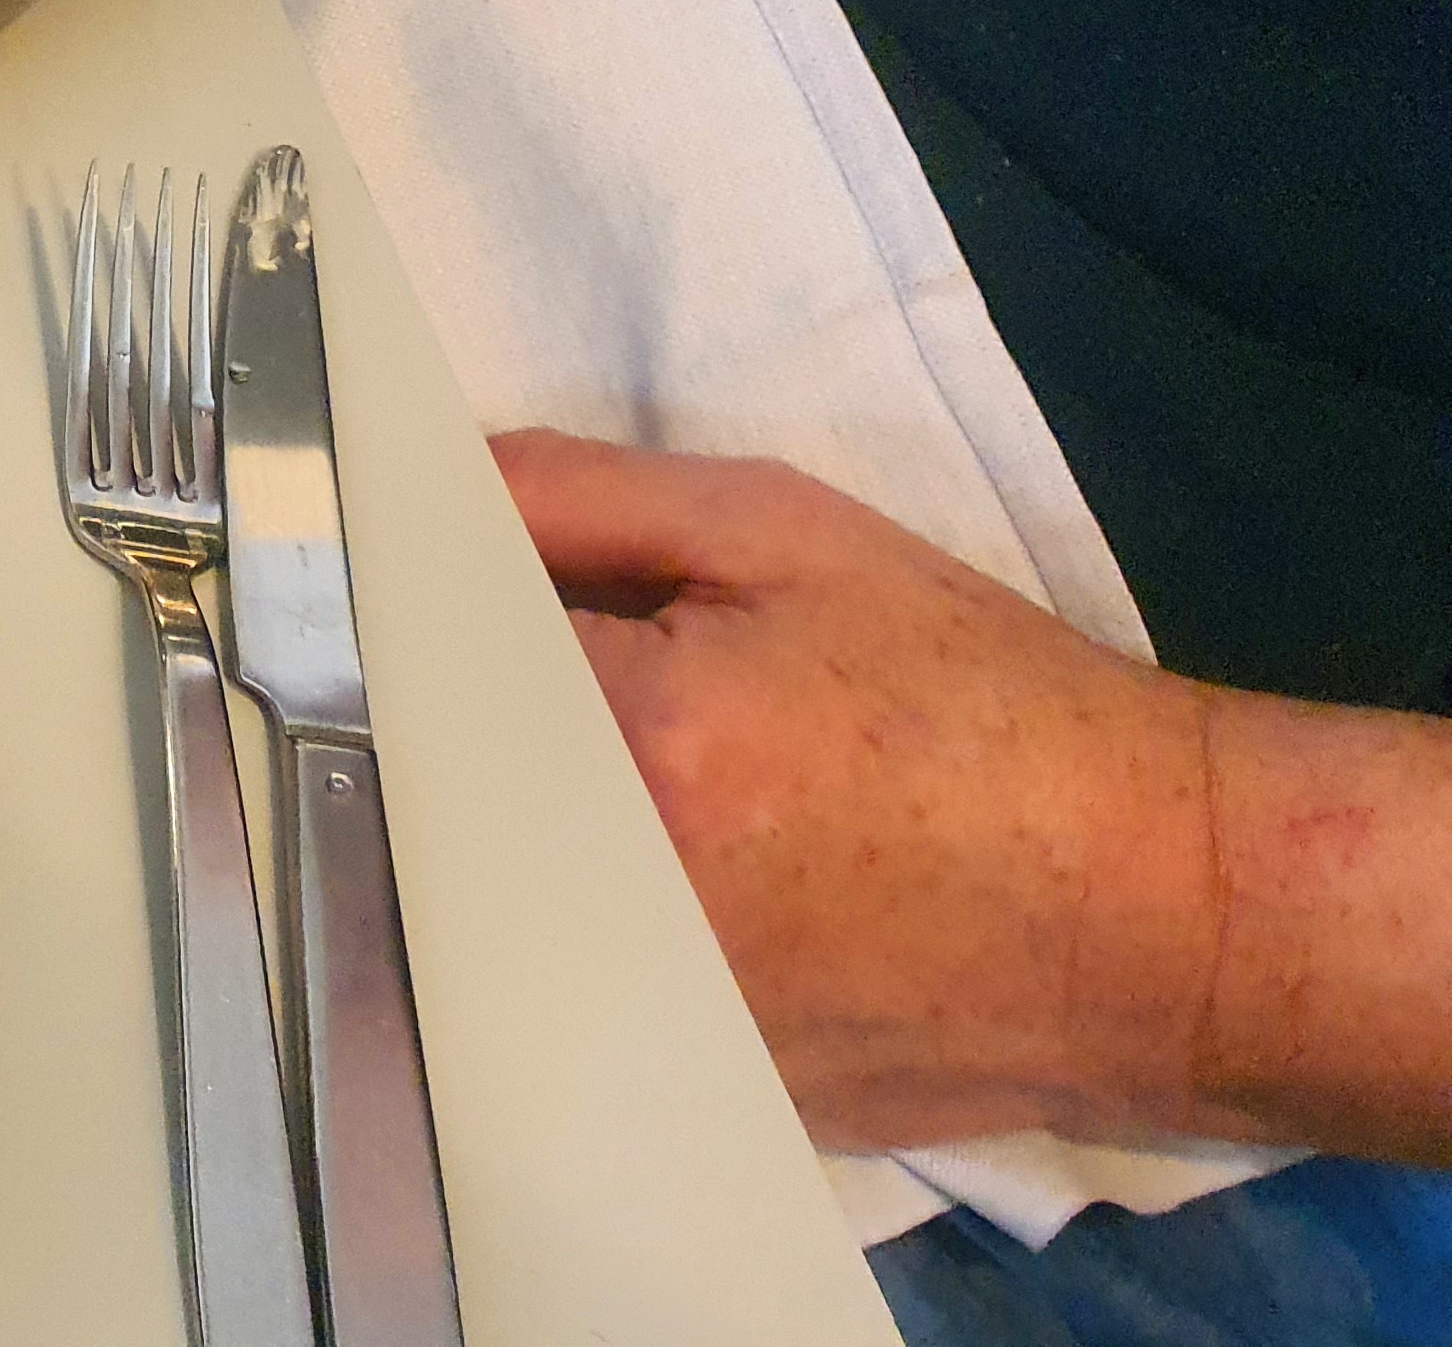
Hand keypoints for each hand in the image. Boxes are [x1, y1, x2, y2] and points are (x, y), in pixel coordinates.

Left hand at [492, 429, 1221, 1149]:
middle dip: (442, 728)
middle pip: (420, 792)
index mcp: (642, 741)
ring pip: (468, 901)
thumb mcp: (787, 538)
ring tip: (637, 796)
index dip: (408, 616)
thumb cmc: (984, 704)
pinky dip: (562, 929)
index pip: (420, 657)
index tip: (425, 597)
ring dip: (491, 833)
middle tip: (541, 697)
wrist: (1155, 909)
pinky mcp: (673, 1084)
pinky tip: (670, 889)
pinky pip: (548, 994)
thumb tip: (419, 478)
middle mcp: (617, 894)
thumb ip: (577, 497)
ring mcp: (641, 1009)